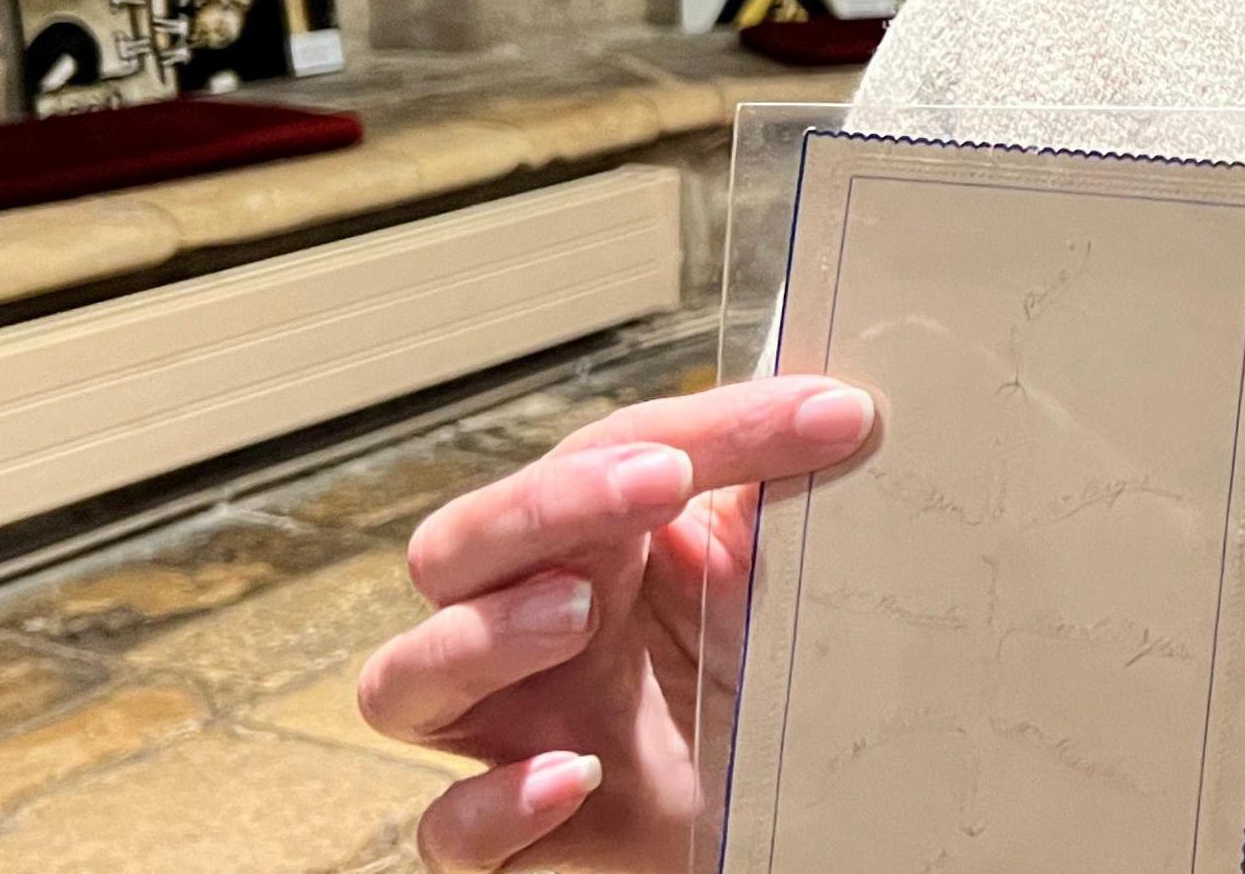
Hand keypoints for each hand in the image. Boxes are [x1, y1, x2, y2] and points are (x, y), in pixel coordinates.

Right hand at [355, 376, 877, 871]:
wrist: (766, 812)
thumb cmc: (743, 680)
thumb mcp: (769, 581)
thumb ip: (776, 502)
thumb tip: (838, 413)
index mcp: (580, 548)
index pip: (603, 457)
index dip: (705, 428)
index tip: (819, 413)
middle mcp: (516, 629)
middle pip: (458, 546)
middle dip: (545, 504)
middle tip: (657, 478)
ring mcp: (504, 732)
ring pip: (406, 678)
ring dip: (486, 634)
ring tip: (578, 613)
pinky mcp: (510, 836)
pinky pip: (452, 827)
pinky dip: (498, 803)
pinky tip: (575, 774)